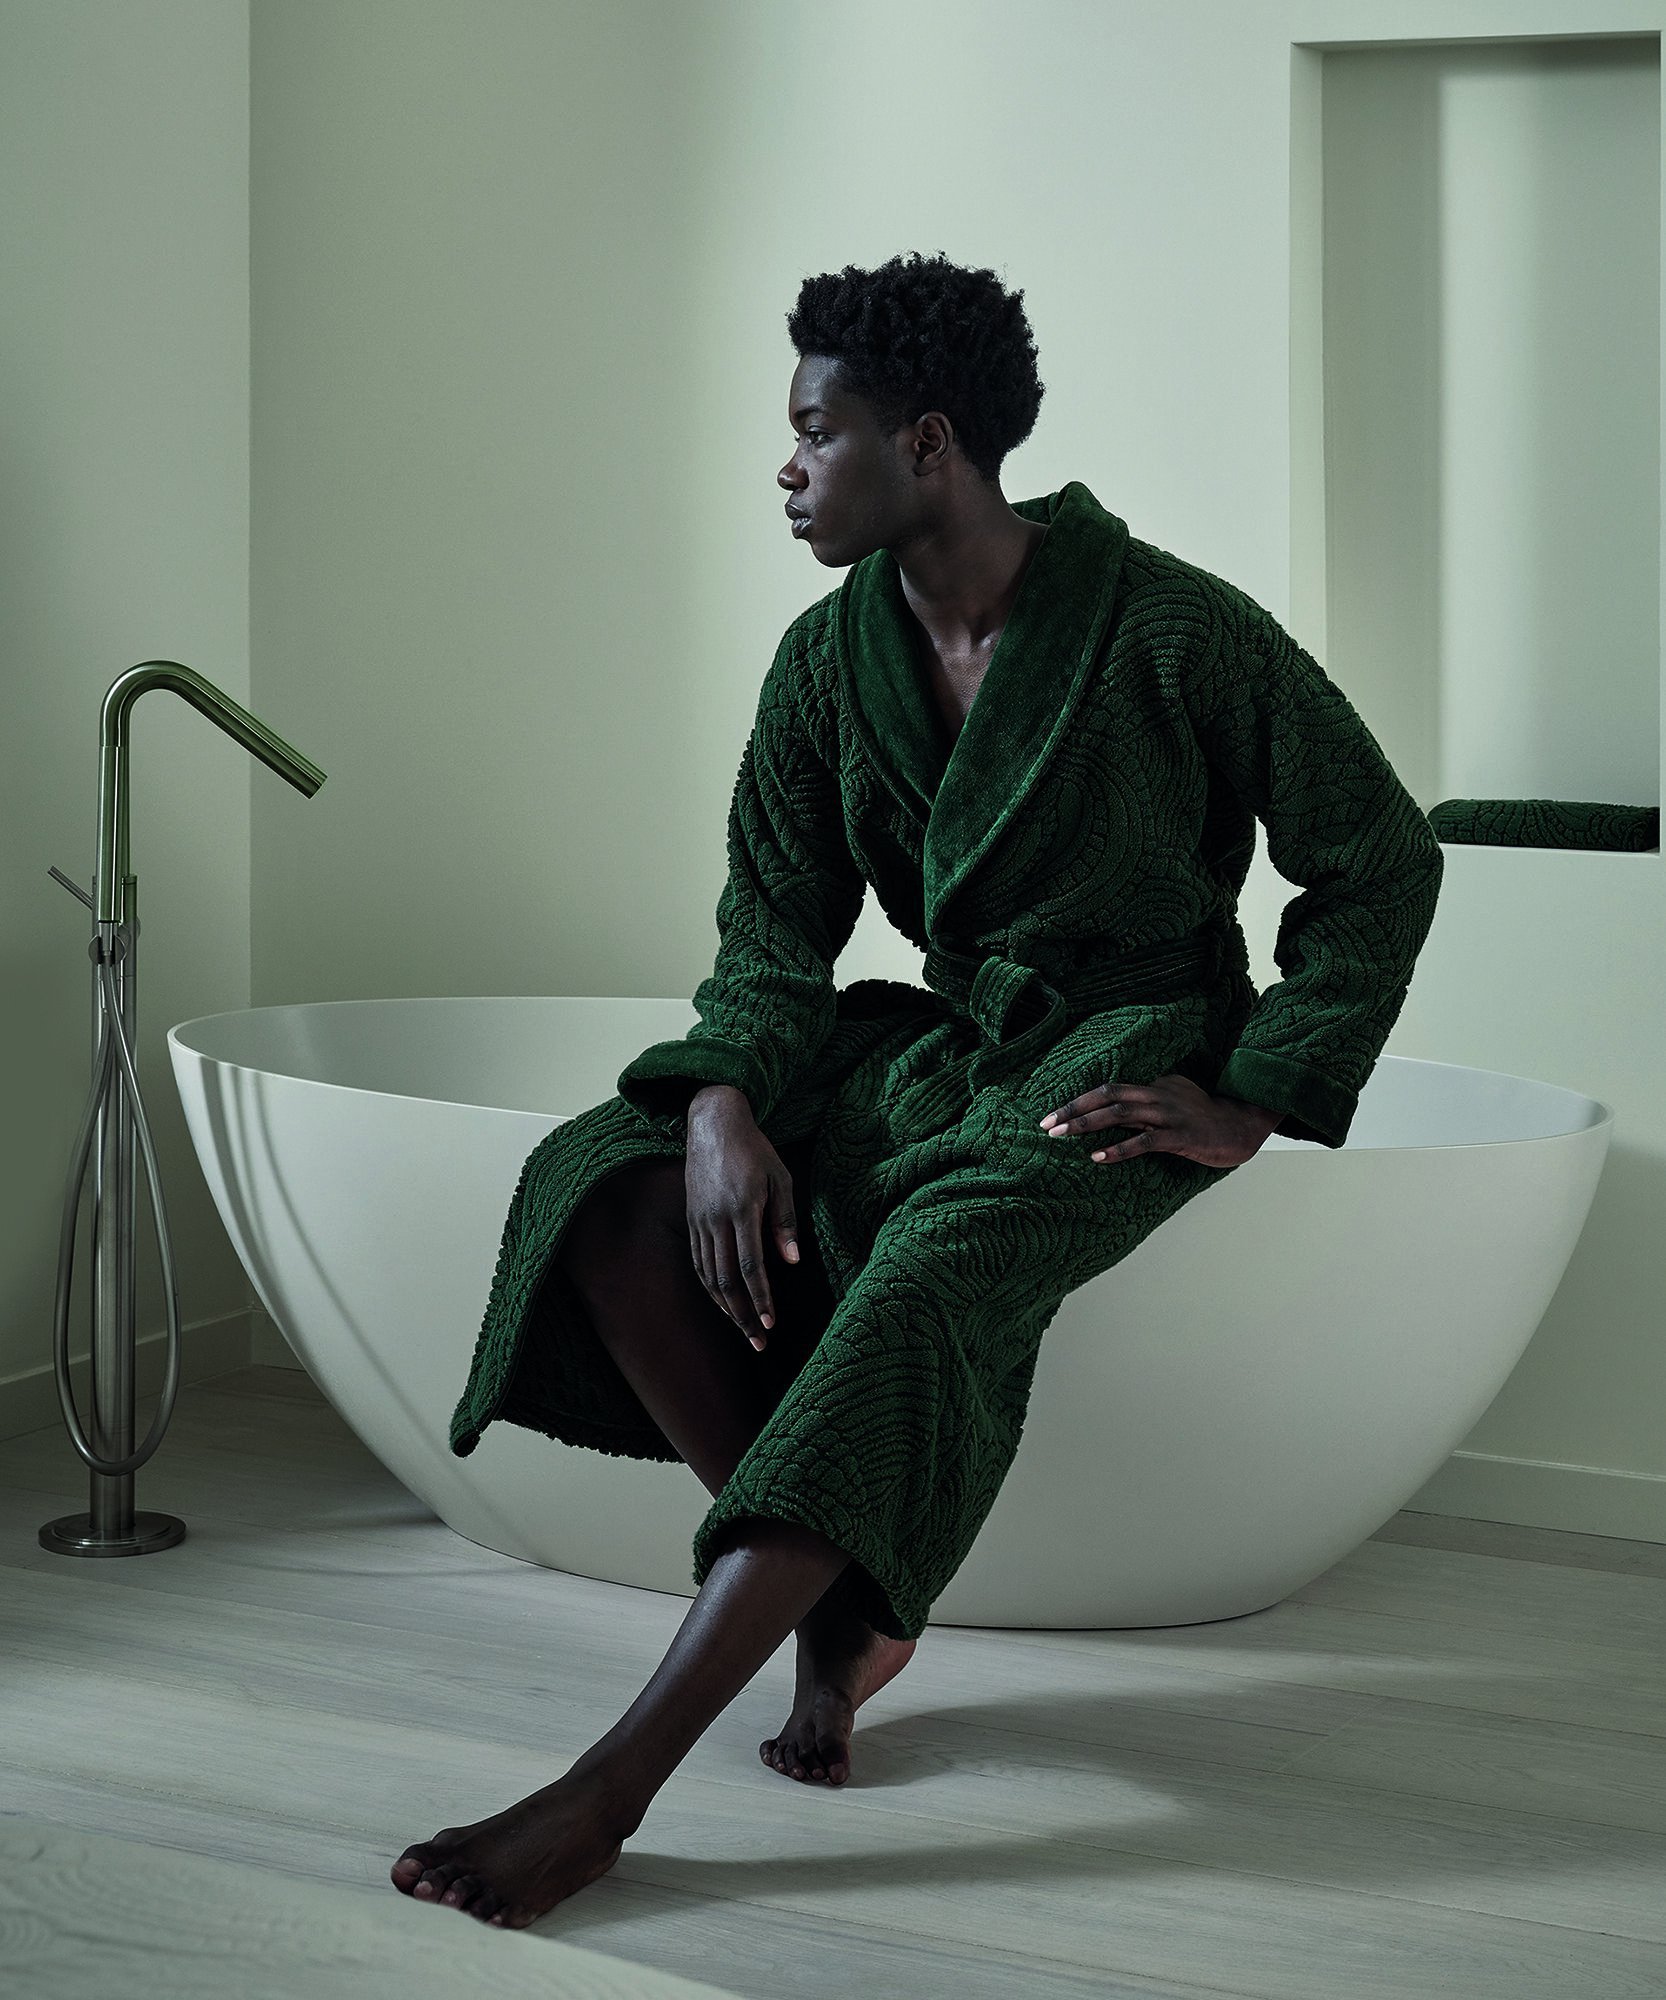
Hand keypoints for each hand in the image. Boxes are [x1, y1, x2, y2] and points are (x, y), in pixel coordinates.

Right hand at [684, 1089, 800, 1351]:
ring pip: (709, 1276)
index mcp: (742, 1209)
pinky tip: (723, 1304)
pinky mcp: (691, 1220)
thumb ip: (786, 1222)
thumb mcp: (781, 1179)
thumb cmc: (755, 1150)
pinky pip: (698, 1262)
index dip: (761, 1298)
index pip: (750, 1266)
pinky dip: (710, 1288)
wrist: (713, 1123)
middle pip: (726, 1279)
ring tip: (744, 1331)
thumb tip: (792, 1262)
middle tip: (759, 1342)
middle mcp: (716, 1220)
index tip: (771, 1323)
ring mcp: (699, 1221)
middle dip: (743, 1316)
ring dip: (726, 1308)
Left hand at [1037, 1074, 1279, 1169]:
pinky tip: (1097, 1157)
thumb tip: (1121, 1102)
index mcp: (1153, 1087)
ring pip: (1120, 1115)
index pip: (1108, 1088)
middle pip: (1107, 1097)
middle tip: (1046, 1124)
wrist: (1241, 1126)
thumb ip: (1148, 1096)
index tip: (1052, 1114)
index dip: (1078, 1100)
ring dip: (1086, 1125)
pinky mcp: (1180, 1137)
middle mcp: (1156, 1096)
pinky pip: (1143, 1142)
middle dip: (1073, 1110)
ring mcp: (1168, 1116)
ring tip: (1061, 1136)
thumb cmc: (1206, 1114)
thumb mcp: (1175, 1095)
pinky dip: (1118, 1149)